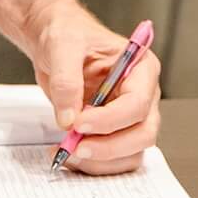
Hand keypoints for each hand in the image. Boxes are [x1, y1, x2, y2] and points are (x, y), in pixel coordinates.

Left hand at [29, 6, 161, 175]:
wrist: (55, 44)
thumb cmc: (68, 34)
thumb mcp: (63, 45)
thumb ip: (66, 80)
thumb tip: (68, 119)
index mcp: (141, 68)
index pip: (137, 103)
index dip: (110, 119)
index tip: (79, 123)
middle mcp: (143, 95)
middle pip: (143, 134)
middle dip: (110, 147)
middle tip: (75, 147)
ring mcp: (130, 116)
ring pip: (131, 153)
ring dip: (100, 160)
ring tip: (67, 151)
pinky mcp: (113, 131)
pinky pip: (113, 158)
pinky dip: (92, 163)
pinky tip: (66, 152)